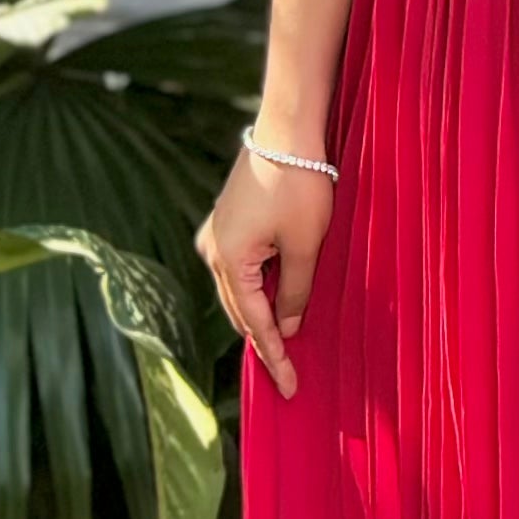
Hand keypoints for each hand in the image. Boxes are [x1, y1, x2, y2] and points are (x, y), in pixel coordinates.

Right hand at [197, 144, 332, 398]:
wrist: (286, 132)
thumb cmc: (300, 185)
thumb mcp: (305, 245)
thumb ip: (295, 291)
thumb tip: (289, 326)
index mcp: (230, 260)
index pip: (254, 322)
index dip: (275, 356)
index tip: (290, 386)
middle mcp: (214, 251)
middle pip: (239, 310)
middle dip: (263, 340)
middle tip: (287, 374)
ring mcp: (216, 234)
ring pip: (238, 290)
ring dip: (259, 313)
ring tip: (284, 343)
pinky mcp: (226, 221)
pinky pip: (239, 267)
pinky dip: (256, 288)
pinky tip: (275, 298)